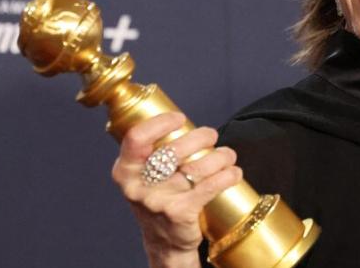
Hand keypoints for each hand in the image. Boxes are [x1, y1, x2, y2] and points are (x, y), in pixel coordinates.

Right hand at [112, 112, 243, 267]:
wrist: (164, 242)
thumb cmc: (159, 198)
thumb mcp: (144, 176)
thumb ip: (154, 151)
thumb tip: (184, 123)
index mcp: (125, 171)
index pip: (136, 138)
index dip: (160, 123)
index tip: (180, 118)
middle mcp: (137, 186)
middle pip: (173, 150)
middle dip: (200, 137)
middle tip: (211, 135)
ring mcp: (158, 201)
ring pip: (196, 167)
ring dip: (220, 156)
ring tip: (227, 154)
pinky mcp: (179, 213)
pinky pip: (209, 186)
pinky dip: (227, 175)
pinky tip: (234, 172)